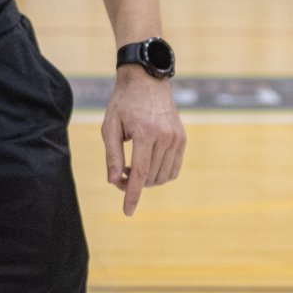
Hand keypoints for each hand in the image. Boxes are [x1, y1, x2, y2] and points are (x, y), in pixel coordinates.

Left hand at [101, 67, 184, 215]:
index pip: (139, 173)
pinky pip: (173, 169)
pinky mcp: (182, 139)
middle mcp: (165, 137)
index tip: (127, 212)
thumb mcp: (110, 126)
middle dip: (133, 183)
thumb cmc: (124, 102)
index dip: (132, 194)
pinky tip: (147, 165)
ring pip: (163, 176)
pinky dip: (160, 174)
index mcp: (145, 133)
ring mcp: (176, 138)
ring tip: (132, 166)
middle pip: (150, 177)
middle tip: (120, 173)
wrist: (148, 80)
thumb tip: (114, 181)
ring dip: (147, 180)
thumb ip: (112, 155)